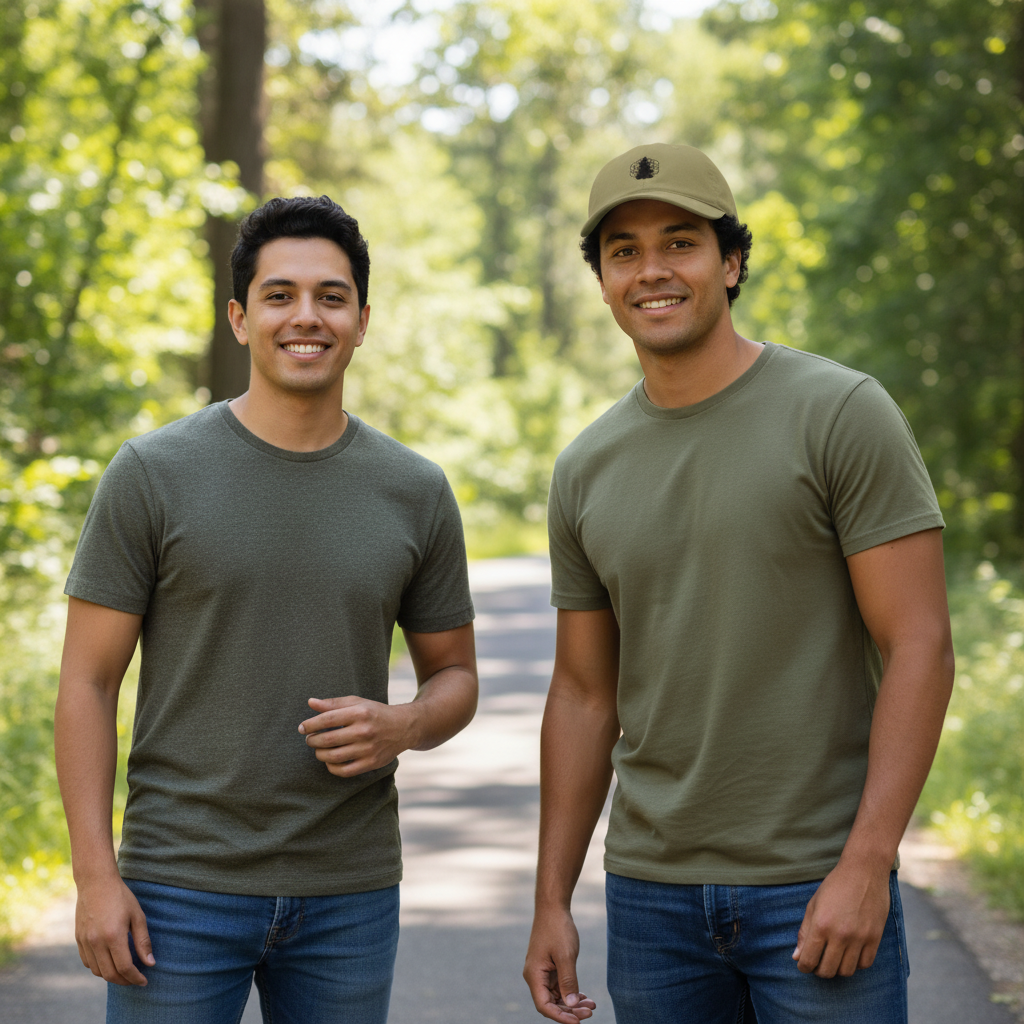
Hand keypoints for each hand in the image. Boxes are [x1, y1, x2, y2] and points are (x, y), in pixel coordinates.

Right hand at [75, 872, 153, 985]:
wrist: (96, 883)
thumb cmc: (121, 897)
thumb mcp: (137, 916)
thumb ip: (143, 941)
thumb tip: (150, 963)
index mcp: (113, 936)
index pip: (124, 967)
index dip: (135, 978)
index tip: (144, 980)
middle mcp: (96, 942)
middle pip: (109, 974)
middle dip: (124, 981)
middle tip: (136, 979)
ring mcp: (85, 942)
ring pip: (97, 971)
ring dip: (111, 976)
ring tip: (124, 972)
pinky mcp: (78, 940)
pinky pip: (87, 962)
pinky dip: (99, 968)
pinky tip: (109, 962)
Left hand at [299, 696, 415, 776]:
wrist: (404, 727)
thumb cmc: (375, 713)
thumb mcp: (357, 702)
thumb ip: (333, 703)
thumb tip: (310, 703)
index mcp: (360, 712)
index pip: (327, 719)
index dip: (310, 724)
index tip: (302, 728)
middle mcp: (364, 731)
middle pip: (328, 740)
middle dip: (313, 740)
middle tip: (310, 739)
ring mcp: (368, 749)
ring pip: (334, 757)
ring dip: (320, 754)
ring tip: (318, 749)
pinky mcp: (371, 763)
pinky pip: (345, 771)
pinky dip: (332, 768)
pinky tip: (330, 761)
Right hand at [524, 908, 597, 1021]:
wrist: (553, 907)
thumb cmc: (557, 928)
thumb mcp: (565, 955)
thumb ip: (568, 981)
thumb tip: (571, 1006)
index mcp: (534, 975)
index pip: (544, 1006)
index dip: (560, 1017)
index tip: (578, 1021)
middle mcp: (536, 976)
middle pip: (551, 1004)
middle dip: (570, 1011)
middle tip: (590, 1012)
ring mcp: (543, 972)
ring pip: (557, 997)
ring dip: (572, 1003)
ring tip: (591, 1005)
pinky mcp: (550, 967)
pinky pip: (560, 987)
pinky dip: (571, 992)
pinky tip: (584, 996)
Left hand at [793, 861, 890, 976]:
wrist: (863, 871)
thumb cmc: (834, 886)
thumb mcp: (813, 905)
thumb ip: (804, 932)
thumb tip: (797, 957)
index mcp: (821, 925)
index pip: (808, 960)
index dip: (804, 966)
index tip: (804, 965)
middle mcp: (840, 935)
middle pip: (827, 971)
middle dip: (819, 970)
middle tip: (818, 963)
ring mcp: (859, 938)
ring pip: (847, 971)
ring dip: (837, 969)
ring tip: (834, 958)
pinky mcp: (875, 938)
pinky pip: (865, 964)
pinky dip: (856, 964)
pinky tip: (850, 954)